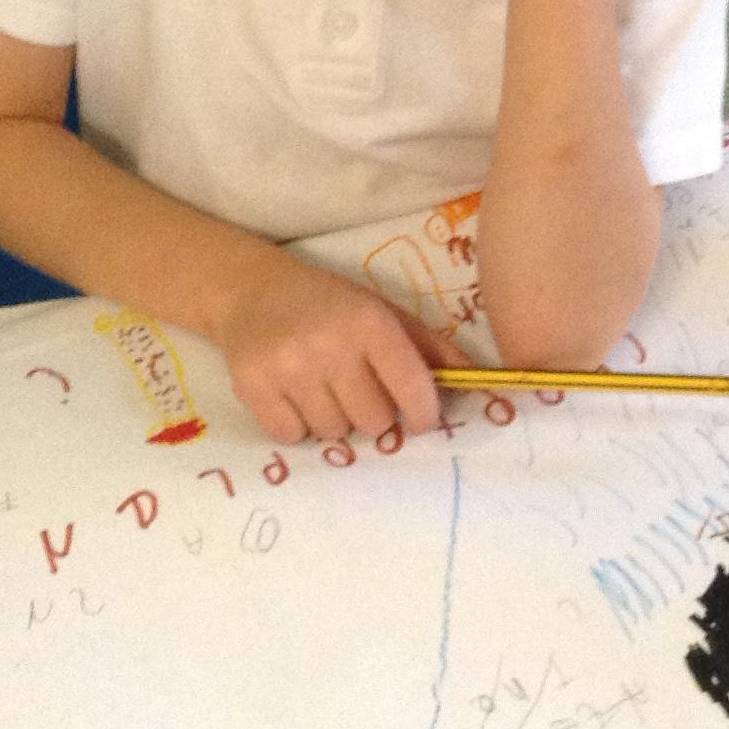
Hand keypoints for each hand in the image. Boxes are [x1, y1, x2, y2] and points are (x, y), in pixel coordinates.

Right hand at [216, 253, 447, 444]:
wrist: (251, 291)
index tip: (421, 418)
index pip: (412, 388)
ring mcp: (288, 369)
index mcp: (369, 323)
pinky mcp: (253, 388)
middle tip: (359, 391)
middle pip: (375, 422)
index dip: (424, 413)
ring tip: (324, 389)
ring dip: (337, 420)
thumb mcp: (383, 312)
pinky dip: (300, 426)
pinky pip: (294, 437)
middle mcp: (329, 345)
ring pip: (335, 434)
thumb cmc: (330, 305)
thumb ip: (430, 348)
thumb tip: (478, 383)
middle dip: (374, 414)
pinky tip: (296, 396)